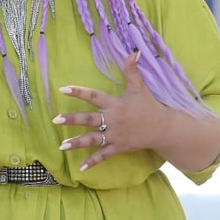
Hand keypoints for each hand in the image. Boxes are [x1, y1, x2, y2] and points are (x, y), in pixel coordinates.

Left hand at [52, 52, 169, 171]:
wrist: (164, 129)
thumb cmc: (149, 107)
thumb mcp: (140, 88)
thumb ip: (132, 71)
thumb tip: (133, 52)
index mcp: (115, 104)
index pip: (94, 96)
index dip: (79, 92)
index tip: (63, 89)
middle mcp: (113, 120)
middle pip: (90, 119)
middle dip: (72, 119)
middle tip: (55, 120)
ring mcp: (115, 135)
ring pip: (93, 139)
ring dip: (77, 142)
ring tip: (61, 145)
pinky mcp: (119, 147)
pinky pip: (104, 155)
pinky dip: (93, 162)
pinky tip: (80, 168)